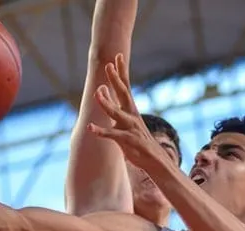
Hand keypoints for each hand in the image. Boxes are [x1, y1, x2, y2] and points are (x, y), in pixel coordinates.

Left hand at [87, 54, 162, 169]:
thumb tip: (101, 89)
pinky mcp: (128, 141)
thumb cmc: (137, 140)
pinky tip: (91, 128)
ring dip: (106, 103)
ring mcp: (130, 128)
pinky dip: (101, 132)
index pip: (126, 86)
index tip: (117, 56)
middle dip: (116, 80)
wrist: (154, 160)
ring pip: (117, 113)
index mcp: (131, 109)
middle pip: (124, 94)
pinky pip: (113, 135)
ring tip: (97, 92)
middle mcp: (132, 115)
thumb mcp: (125, 119)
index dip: (121, 72)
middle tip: (108, 65)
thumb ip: (113, 104)